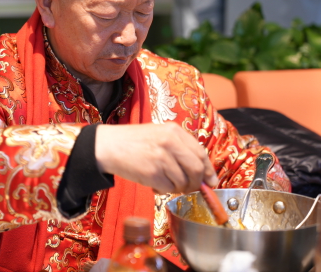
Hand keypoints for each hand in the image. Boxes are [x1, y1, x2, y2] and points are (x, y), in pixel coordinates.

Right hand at [95, 122, 217, 193]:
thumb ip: (181, 149)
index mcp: (175, 131)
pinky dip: (164, 190)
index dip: (208, 170)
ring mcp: (162, 158)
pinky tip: (154, 183)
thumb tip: (203, 173)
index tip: (211, 181)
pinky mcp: (152, 173)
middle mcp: (170, 142)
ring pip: (183, 182)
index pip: (200, 153)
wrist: (109, 145)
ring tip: (164, 181)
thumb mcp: (160, 135)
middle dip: (195, 183)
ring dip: (177, 188)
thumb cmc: (136, 142)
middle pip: (196, 169)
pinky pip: (168, 189)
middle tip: (189, 188)